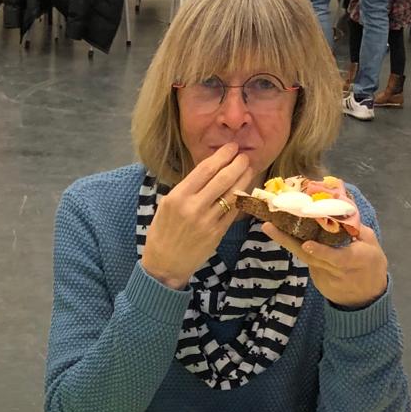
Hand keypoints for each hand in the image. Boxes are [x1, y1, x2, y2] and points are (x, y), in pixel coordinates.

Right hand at [140, 144, 251, 288]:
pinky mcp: (217, 234)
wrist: (164, 264)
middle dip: (237, 164)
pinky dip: (241, 199)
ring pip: (232, 194)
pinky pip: (233, 212)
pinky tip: (245, 189)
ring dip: (243, 179)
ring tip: (248, 169)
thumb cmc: (162, 232)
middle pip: (222, 179)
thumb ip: (187, 189)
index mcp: (178, 197)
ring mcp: (207, 221)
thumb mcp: (167, 205)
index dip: (221, 156)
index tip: (231, 147)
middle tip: (244, 156)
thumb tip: (209, 171)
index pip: (205, 169)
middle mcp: (193, 207)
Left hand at [261, 221, 388, 307]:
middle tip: (268, 226)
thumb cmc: (371, 265)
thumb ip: (357, 227)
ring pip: (304, 258)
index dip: (322, 252)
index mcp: (355, 260)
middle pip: (310, 257)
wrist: (365, 298)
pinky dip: (298, 247)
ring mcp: (323, 277)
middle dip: (288, 241)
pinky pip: (307, 260)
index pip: (337, 258)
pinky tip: (286, 234)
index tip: (307, 244)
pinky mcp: (316, 280)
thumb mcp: (372, 245)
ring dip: (286, 242)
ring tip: (270, 227)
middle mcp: (336, 271)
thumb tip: (343, 207)